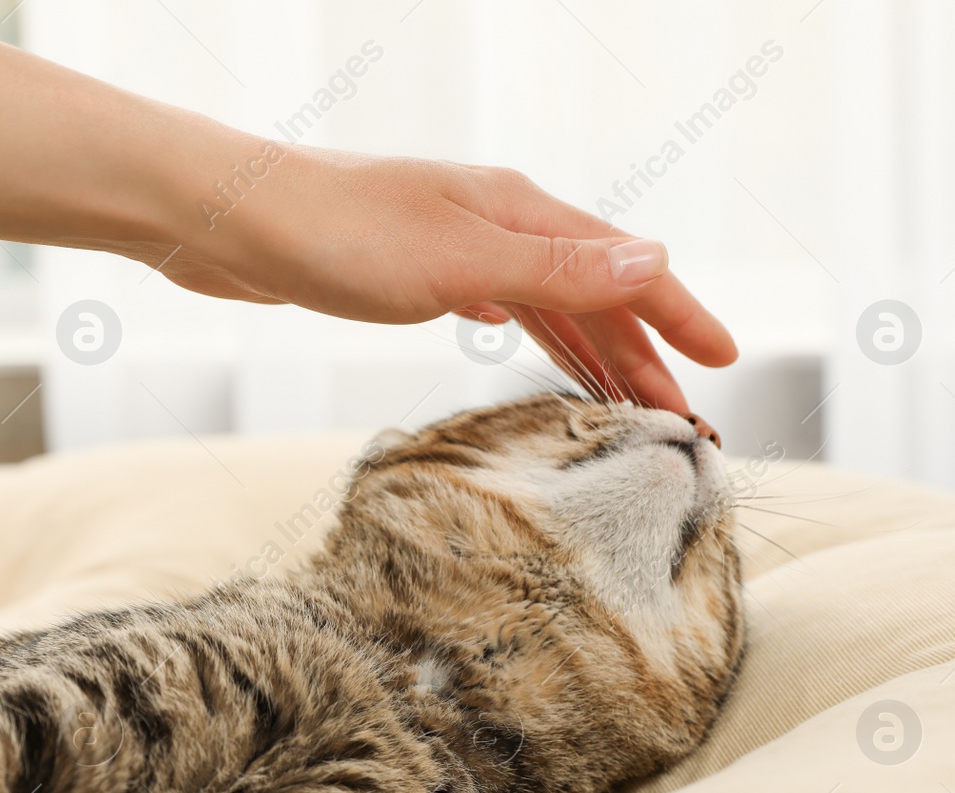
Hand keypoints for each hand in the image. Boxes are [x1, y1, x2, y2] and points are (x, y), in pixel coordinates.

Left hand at [148, 147, 736, 413]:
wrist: (230, 223)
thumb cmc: (336, 236)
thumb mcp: (458, 262)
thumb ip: (554, 273)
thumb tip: (657, 262)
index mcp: (519, 213)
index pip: (626, 267)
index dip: (678, 315)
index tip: (724, 363)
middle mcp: (495, 222)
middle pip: (591, 292)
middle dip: (640, 353)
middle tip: (681, 418)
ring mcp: (453, 245)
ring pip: (543, 304)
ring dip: (587, 350)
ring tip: (620, 402)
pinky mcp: (409, 271)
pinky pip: (493, 306)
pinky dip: (525, 332)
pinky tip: (523, 343)